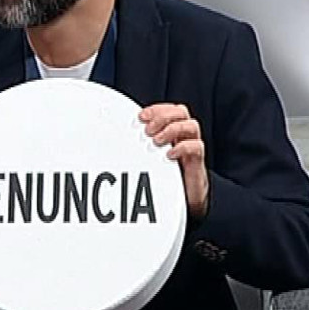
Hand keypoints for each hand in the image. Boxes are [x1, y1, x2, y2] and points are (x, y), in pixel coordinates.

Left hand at [139, 104, 209, 218]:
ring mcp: (191, 148)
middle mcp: (183, 136)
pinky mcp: (196, 163)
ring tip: (156, 142)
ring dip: (172, 129)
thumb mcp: (148, 157)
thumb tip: (112, 137)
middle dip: (163, 116)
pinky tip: (169, 155)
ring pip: (192, 125)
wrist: (183, 200)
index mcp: (171, 131)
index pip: (169, 109)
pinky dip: (182, 147)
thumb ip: (139, 146)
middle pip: (181, 111)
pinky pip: (196, 147)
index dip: (156, 109)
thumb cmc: (163, 176)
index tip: (141, 117)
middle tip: (148, 131)